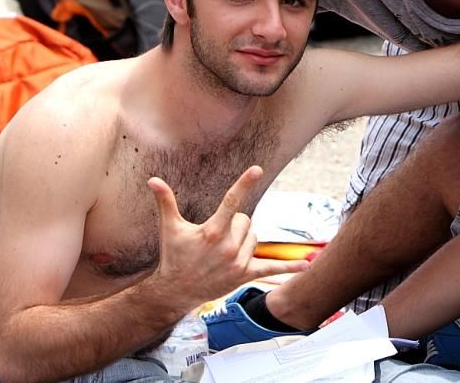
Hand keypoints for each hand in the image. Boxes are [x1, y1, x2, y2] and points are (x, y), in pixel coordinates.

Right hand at [148, 166, 307, 304]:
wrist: (175, 291)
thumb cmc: (174, 256)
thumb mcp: (170, 228)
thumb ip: (165, 202)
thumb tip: (152, 179)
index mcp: (212, 231)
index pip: (231, 202)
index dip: (244, 183)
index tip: (257, 169)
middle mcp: (228, 246)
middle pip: (245, 220)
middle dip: (234, 224)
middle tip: (214, 239)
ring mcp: (238, 262)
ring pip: (254, 237)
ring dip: (243, 240)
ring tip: (222, 252)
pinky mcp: (244, 275)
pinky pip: (271, 269)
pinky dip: (289, 267)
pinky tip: (307, 265)